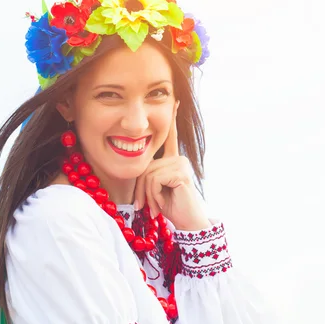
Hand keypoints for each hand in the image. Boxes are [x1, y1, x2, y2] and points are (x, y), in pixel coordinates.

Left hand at [134, 101, 209, 230]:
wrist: (187, 222)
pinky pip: (154, 180)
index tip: (175, 101)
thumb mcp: (154, 188)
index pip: (169, 136)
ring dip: (147, 195)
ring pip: (148, 174)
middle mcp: (178, 158)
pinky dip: (153, 195)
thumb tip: (137, 162)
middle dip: (141, 189)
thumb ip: (148, 174)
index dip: (172, 119)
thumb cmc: (170, 207)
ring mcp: (180, 163)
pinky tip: (163, 203)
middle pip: (145, 165)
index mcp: (172, 159)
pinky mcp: (180, 172)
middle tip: (142, 207)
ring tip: (155, 207)